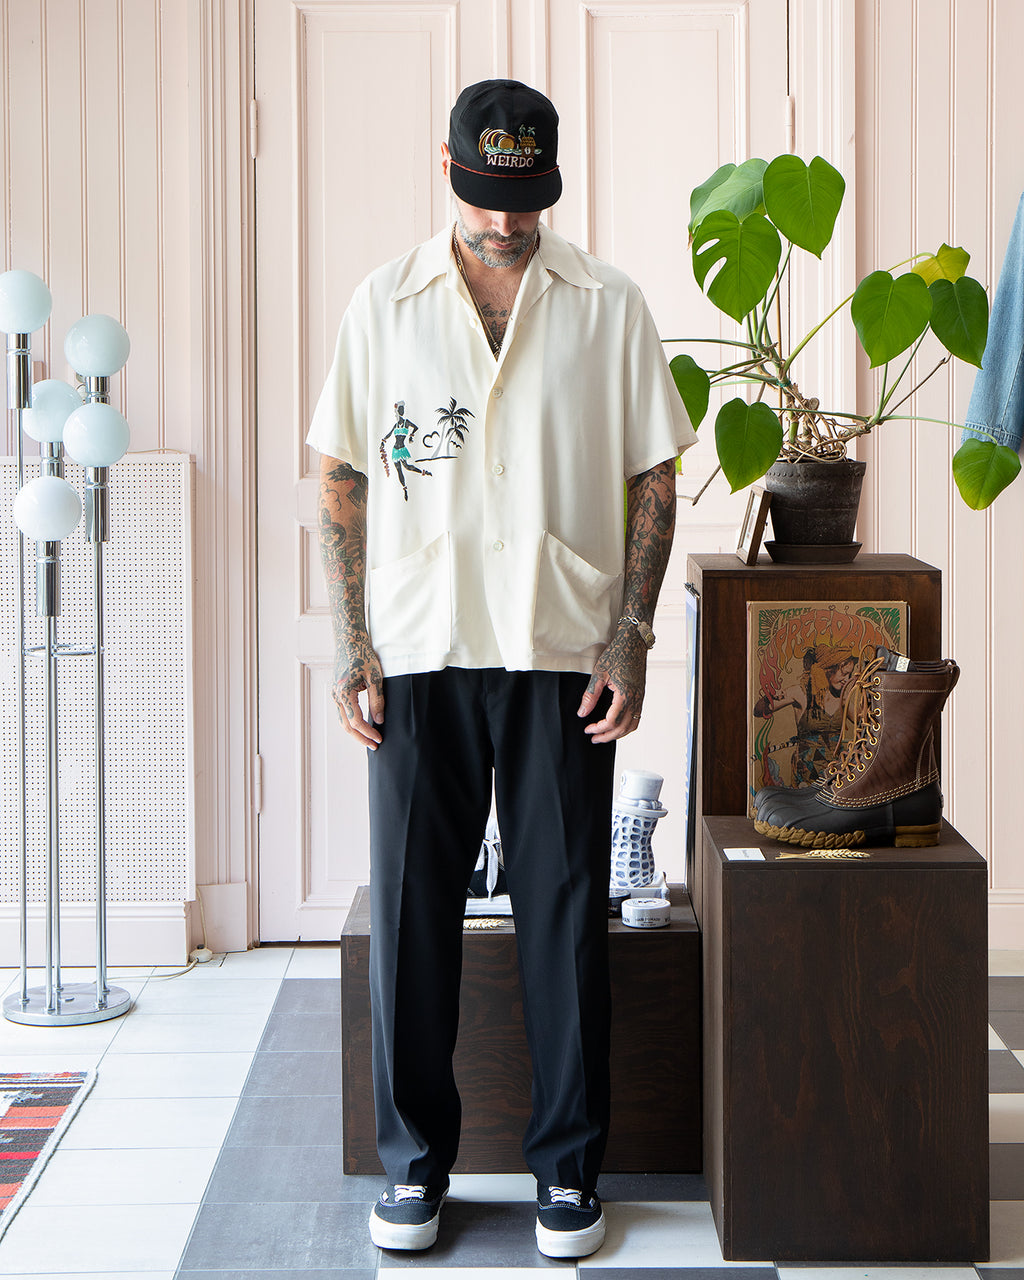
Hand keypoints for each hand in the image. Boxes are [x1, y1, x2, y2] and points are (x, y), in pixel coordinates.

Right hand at [332, 633, 384, 748]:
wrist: (349, 641)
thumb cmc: (363, 655)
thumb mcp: (375, 677)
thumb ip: (377, 699)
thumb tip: (379, 720)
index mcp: (344, 692)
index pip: (356, 721)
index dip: (368, 732)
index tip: (379, 738)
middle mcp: (335, 695)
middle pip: (346, 725)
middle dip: (361, 738)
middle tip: (375, 746)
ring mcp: (334, 694)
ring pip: (342, 720)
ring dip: (355, 732)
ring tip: (370, 739)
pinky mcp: (337, 692)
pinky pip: (342, 713)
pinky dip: (351, 722)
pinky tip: (363, 726)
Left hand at [577, 624, 647, 743]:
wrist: (634, 642)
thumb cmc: (617, 654)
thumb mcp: (599, 674)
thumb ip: (590, 695)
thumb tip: (582, 713)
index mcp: (625, 695)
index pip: (612, 721)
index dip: (598, 728)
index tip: (587, 729)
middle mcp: (636, 699)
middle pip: (623, 728)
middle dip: (607, 736)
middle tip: (593, 738)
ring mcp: (640, 698)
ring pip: (632, 725)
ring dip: (618, 734)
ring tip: (604, 735)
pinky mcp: (641, 695)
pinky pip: (636, 718)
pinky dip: (626, 726)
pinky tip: (615, 725)